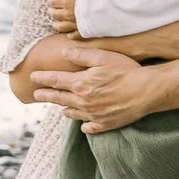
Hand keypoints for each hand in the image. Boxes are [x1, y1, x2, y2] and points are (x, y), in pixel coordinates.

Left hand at [28, 43, 161, 131]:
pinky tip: (84, 124)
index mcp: (81, 84)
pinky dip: (84, 124)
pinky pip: (89, 127)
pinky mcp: (105, 124)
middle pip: (59, 98)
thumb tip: (63, 51)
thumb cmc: (126, 70)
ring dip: (64, 108)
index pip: (56, 80)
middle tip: (36, 94)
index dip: (43, 78)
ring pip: (73, 113)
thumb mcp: (103, 56)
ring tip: (60, 107)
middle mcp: (83, 101)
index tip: (33, 77)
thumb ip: (81, 54)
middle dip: (46, 95)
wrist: (146, 92)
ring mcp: (93, 115)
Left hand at [46, 0, 87, 32]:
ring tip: (56, 24)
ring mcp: (74, 24)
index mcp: (66, 2)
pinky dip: (70, 35)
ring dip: (57, 25)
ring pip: (60, 27)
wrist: (107, 9)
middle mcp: (67, 14)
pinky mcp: (82, 32)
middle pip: (55, 15)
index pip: (52, 2)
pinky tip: (69, 34)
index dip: (50, 1)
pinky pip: (73, 35)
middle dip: (52, 12)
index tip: (50, 0)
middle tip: (51, 10)